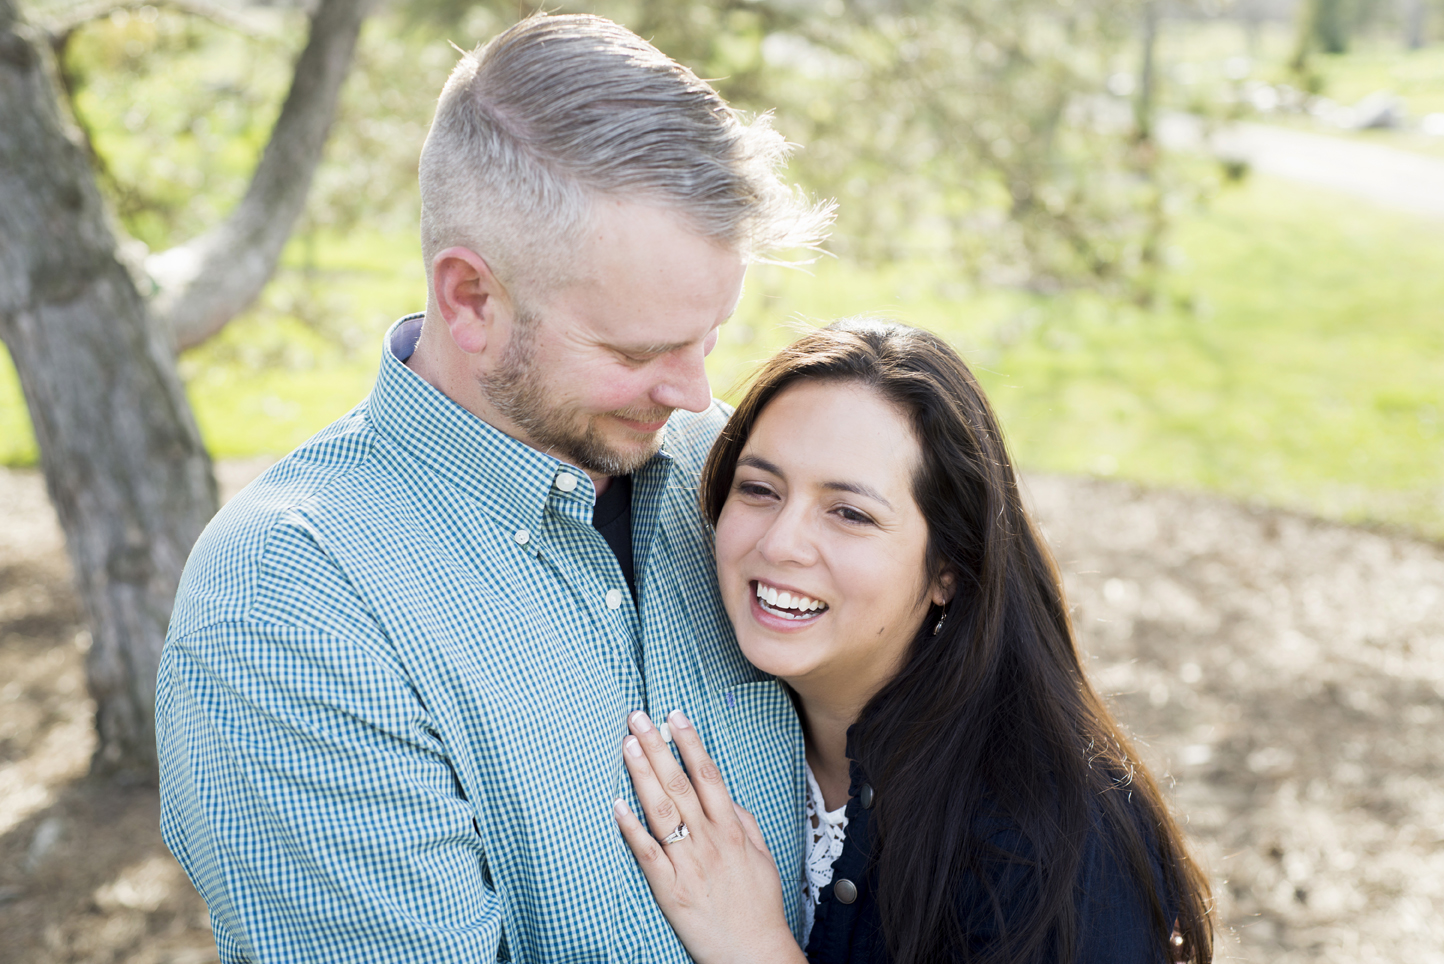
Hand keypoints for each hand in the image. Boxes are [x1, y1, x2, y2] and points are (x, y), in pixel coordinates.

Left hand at [613, 710, 805, 963]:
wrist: (753, 953)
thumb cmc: (758, 905)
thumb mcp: (761, 856)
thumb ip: (743, 822)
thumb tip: (725, 796)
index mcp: (732, 830)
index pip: (708, 775)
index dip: (689, 743)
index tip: (674, 716)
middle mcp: (710, 841)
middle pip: (680, 784)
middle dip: (657, 747)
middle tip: (638, 718)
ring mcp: (688, 864)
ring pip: (662, 810)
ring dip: (643, 774)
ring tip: (628, 745)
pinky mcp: (669, 889)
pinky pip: (647, 853)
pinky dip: (631, 828)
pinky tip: (617, 804)